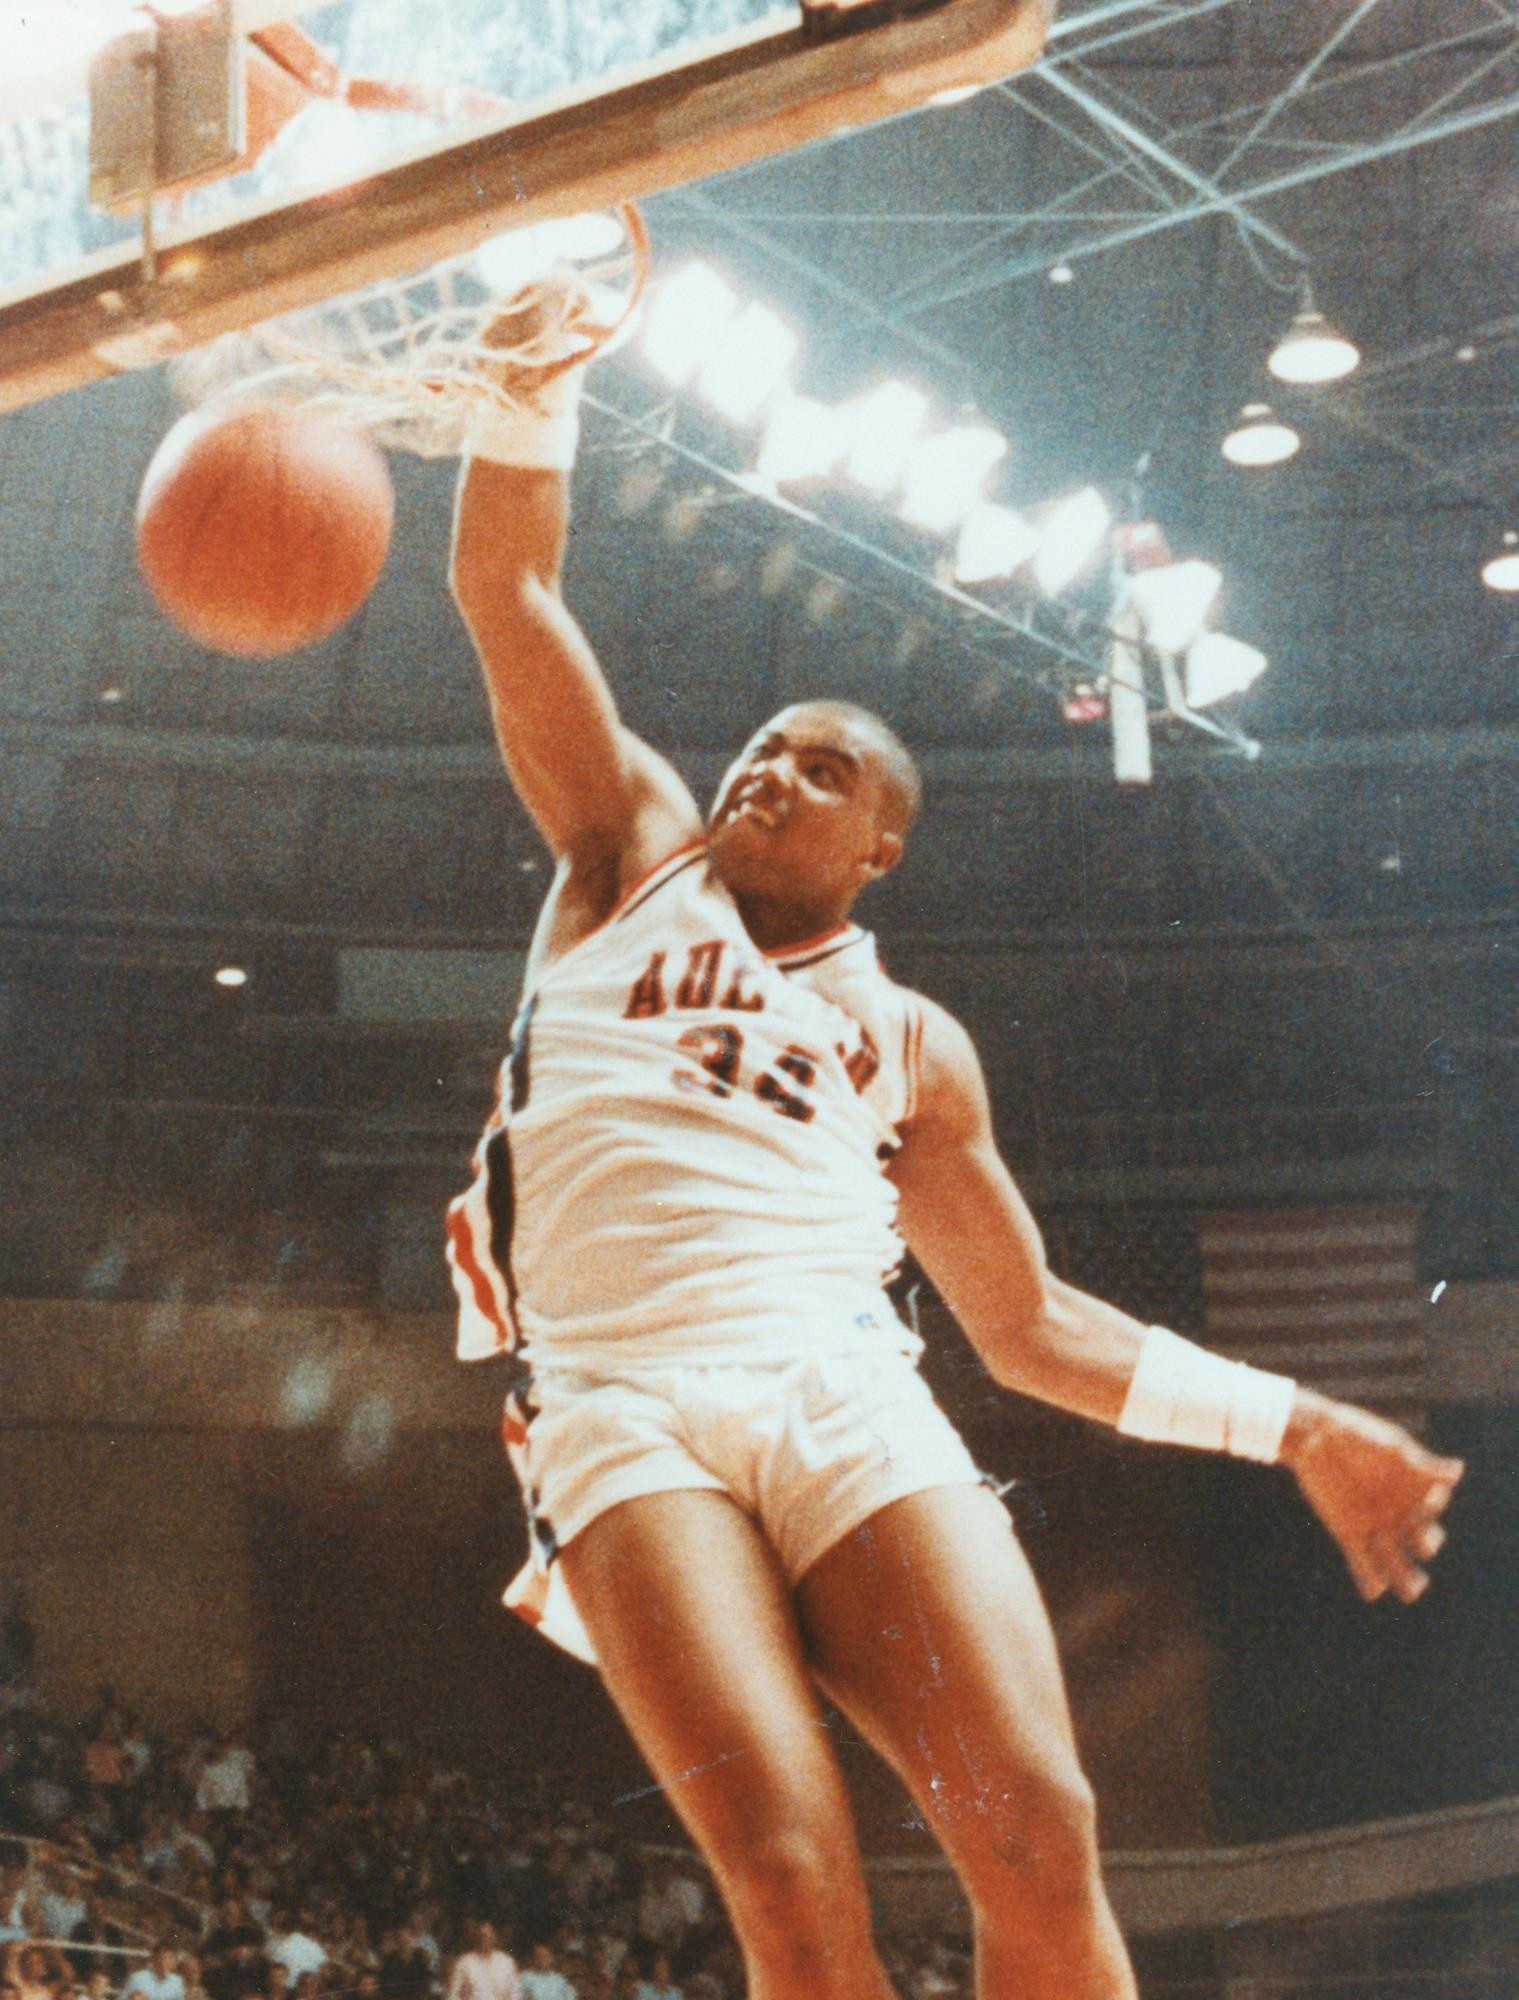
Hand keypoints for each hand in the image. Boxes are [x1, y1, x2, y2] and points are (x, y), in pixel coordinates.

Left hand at [1282, 1390, 1463, 1603]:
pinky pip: (1362, 1565)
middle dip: (1427, 1544)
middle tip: (1423, 1543)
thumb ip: (1421, 1466)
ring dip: (1407, 1581)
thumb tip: (1458, 1472)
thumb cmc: (1358, 1435)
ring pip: (1398, 1565)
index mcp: (1414, 1490)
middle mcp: (1401, 1513)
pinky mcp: (1350, 1534)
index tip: (1429, 1498)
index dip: (1434, 1505)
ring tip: (1411, 1591)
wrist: (1316, 1435)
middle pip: (1424, 1540)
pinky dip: (1369, 1580)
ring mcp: (1377, 1526)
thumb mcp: (1390, 1447)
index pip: (1434, 1506)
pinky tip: (1373, 1590)